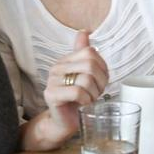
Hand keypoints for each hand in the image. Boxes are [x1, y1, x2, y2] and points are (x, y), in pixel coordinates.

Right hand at [27, 30, 108, 149]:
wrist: (62, 122)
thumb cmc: (76, 100)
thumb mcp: (83, 74)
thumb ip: (83, 53)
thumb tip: (84, 31)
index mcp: (65, 60)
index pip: (90, 52)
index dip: (102, 68)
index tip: (100, 81)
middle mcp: (57, 67)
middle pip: (90, 65)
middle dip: (100, 82)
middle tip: (96, 93)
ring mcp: (52, 80)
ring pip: (86, 79)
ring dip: (94, 93)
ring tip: (89, 99)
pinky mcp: (51, 94)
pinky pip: (77, 92)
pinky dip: (86, 100)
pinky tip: (84, 104)